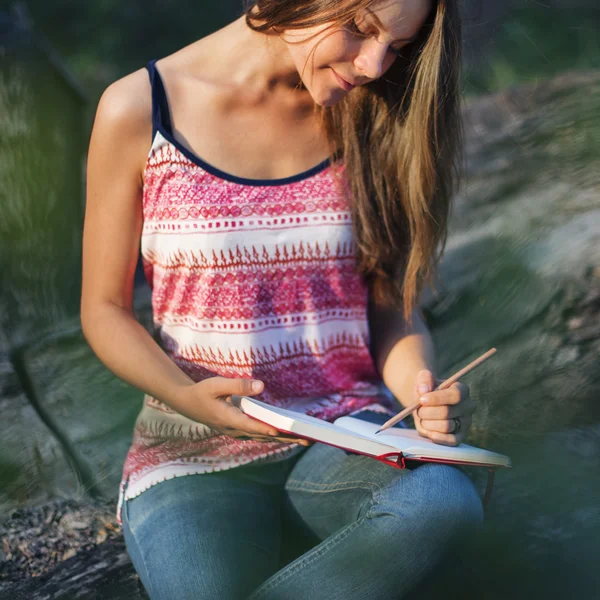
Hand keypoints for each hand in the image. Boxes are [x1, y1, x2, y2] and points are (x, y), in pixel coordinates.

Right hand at [175, 377, 310, 446]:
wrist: (187, 403)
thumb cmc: (202, 392)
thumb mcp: (217, 384)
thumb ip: (238, 385)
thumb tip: (261, 386)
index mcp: (229, 419)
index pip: (253, 426)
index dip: (269, 429)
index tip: (285, 431)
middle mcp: (235, 429)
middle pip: (264, 436)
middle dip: (286, 437)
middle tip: (307, 439)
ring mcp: (237, 432)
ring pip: (263, 437)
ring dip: (283, 439)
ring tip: (303, 439)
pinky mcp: (239, 430)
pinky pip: (259, 435)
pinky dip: (273, 435)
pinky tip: (286, 433)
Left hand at [411, 369, 475, 446]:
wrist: (425, 404)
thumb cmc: (427, 390)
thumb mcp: (423, 379)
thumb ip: (424, 379)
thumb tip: (423, 390)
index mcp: (462, 390)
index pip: (455, 395)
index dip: (437, 398)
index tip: (421, 400)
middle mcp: (468, 406)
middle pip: (447, 412)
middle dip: (427, 412)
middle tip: (419, 411)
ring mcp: (466, 422)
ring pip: (446, 426)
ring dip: (428, 423)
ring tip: (423, 419)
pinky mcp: (460, 436)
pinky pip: (452, 441)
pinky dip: (439, 438)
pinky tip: (429, 433)